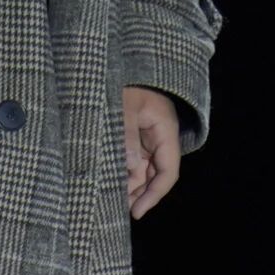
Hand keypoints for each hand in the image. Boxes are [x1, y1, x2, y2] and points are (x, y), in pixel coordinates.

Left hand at [121, 86, 185, 219]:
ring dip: (131, 184)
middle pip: (156, 173)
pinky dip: (124, 171)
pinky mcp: (133, 131)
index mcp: (165, 127)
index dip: (154, 194)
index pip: (168, 170)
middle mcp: (159, 134)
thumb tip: (132, 170)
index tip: (136, 212)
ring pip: (144, 168)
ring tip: (113, 200)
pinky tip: (111, 182)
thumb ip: (127, 138)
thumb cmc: (120, 80)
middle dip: (140, 193)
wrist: (105, 61)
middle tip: (120, 210)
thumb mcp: (122, 107)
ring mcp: (146, 133)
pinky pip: (133, 157)